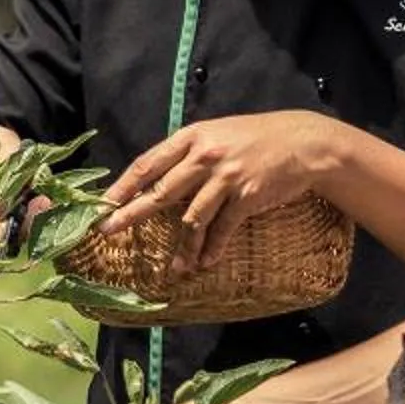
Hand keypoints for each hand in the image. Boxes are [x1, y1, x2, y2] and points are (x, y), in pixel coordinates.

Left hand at [101, 112, 350, 272]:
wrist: (302, 142)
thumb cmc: (255, 138)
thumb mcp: (216, 134)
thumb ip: (187, 153)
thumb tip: (156, 178)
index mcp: (192, 137)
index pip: (148, 163)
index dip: (123, 185)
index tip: (102, 204)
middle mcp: (205, 156)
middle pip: (160, 192)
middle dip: (130, 214)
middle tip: (108, 231)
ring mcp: (226, 177)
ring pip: (192, 218)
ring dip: (182, 248)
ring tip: (175, 269)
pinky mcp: (247, 196)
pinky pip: (222, 228)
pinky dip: (213, 249)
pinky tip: (205, 263)